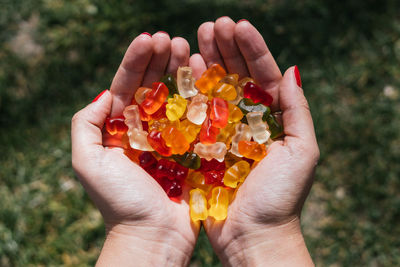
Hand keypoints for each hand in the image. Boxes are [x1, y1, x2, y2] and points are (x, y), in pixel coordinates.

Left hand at [71, 32, 197, 265]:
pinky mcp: (191, 150)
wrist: (153, 236)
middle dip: (159, 61)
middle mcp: (144, 131)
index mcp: (118, 130)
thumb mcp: (89, 163)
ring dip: (179, 71)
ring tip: (186, 48)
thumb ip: (85, 126)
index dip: (135, 61)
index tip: (148, 39)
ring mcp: (170, 139)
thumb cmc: (119, 203)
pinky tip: (204, 77)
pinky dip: (199, 97)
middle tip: (171, 39)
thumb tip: (104, 95)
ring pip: (174, 97)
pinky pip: (196, 119)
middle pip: (151, 87)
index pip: (126, 86)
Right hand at [190, 17, 318, 265]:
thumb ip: (298, 111)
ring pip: (213, 90)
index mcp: (273, 119)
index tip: (238, 25)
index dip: (252, 48)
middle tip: (212, 25)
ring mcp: (222, 132)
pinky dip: (188, 91)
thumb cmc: (281, 198)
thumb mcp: (301, 152)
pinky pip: (194, 114)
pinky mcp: (201, 147)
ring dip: (205, 62)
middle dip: (225, 49)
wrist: (253, 237)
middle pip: (236, 76)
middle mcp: (247, 121)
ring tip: (194, 38)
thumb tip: (292, 69)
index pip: (263, 75)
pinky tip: (182, 70)